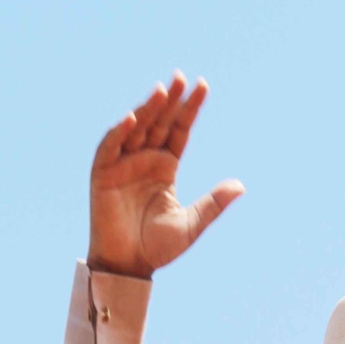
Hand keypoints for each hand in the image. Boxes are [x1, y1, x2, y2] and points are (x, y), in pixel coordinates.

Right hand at [89, 73, 243, 280]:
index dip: (189, 109)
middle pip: (159, 122)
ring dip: (147, 109)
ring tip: (161, 90)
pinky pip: (111, 147)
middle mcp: (144, 159)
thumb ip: (214, 204)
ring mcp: (123, 164)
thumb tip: (241, 186)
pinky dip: (119, 132)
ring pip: (136, 128)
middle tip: (180, 77)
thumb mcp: (191, 224)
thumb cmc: (157, 247)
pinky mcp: (103, 174)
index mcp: (165, 167)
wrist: (128, 266)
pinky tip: (132, 118)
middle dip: (169, 100)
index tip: (202, 86)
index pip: (179, 130)